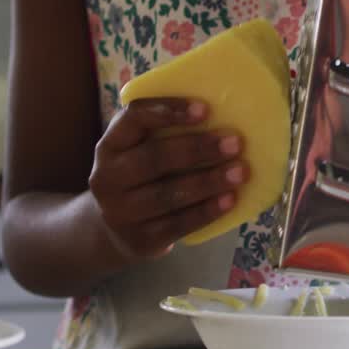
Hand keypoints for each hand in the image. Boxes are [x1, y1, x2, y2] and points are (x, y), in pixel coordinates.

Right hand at [88, 98, 247, 257]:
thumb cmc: (141, 177)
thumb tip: (222, 112)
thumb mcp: (139, 151)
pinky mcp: (140, 239)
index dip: (168, 110)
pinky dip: (207, 211)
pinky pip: (178, 224)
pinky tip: (230, 200)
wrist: (118, 230)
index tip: (205, 109)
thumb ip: (165, 132)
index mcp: (110, 145)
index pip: (134, 118)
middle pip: (154, 158)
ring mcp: (121, 212)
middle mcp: (107, 178)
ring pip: (168, 194)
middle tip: (235, 142)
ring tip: (240, 171)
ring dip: (209, 181)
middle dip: (198, 149)